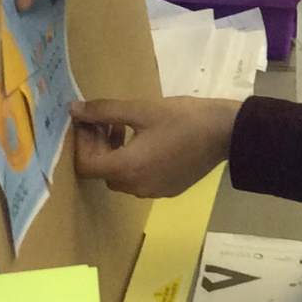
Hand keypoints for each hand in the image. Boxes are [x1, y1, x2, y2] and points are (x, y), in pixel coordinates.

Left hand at [72, 97, 240, 197]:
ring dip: (114, 153)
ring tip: (125, 125)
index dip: (81, 143)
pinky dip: (133, 161)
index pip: (85, 166)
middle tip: (106, 119)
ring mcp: (153, 191)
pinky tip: (147, 139)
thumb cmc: (183, 118)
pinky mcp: (168, 189)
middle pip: (102, 171)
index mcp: (128, 168)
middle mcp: (137, 187)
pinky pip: (139, 178)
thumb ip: (104, 111)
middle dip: (97, 145)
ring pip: (120, 176)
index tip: (88, 121)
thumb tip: (74, 110)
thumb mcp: (141, 110)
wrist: (227, 133)